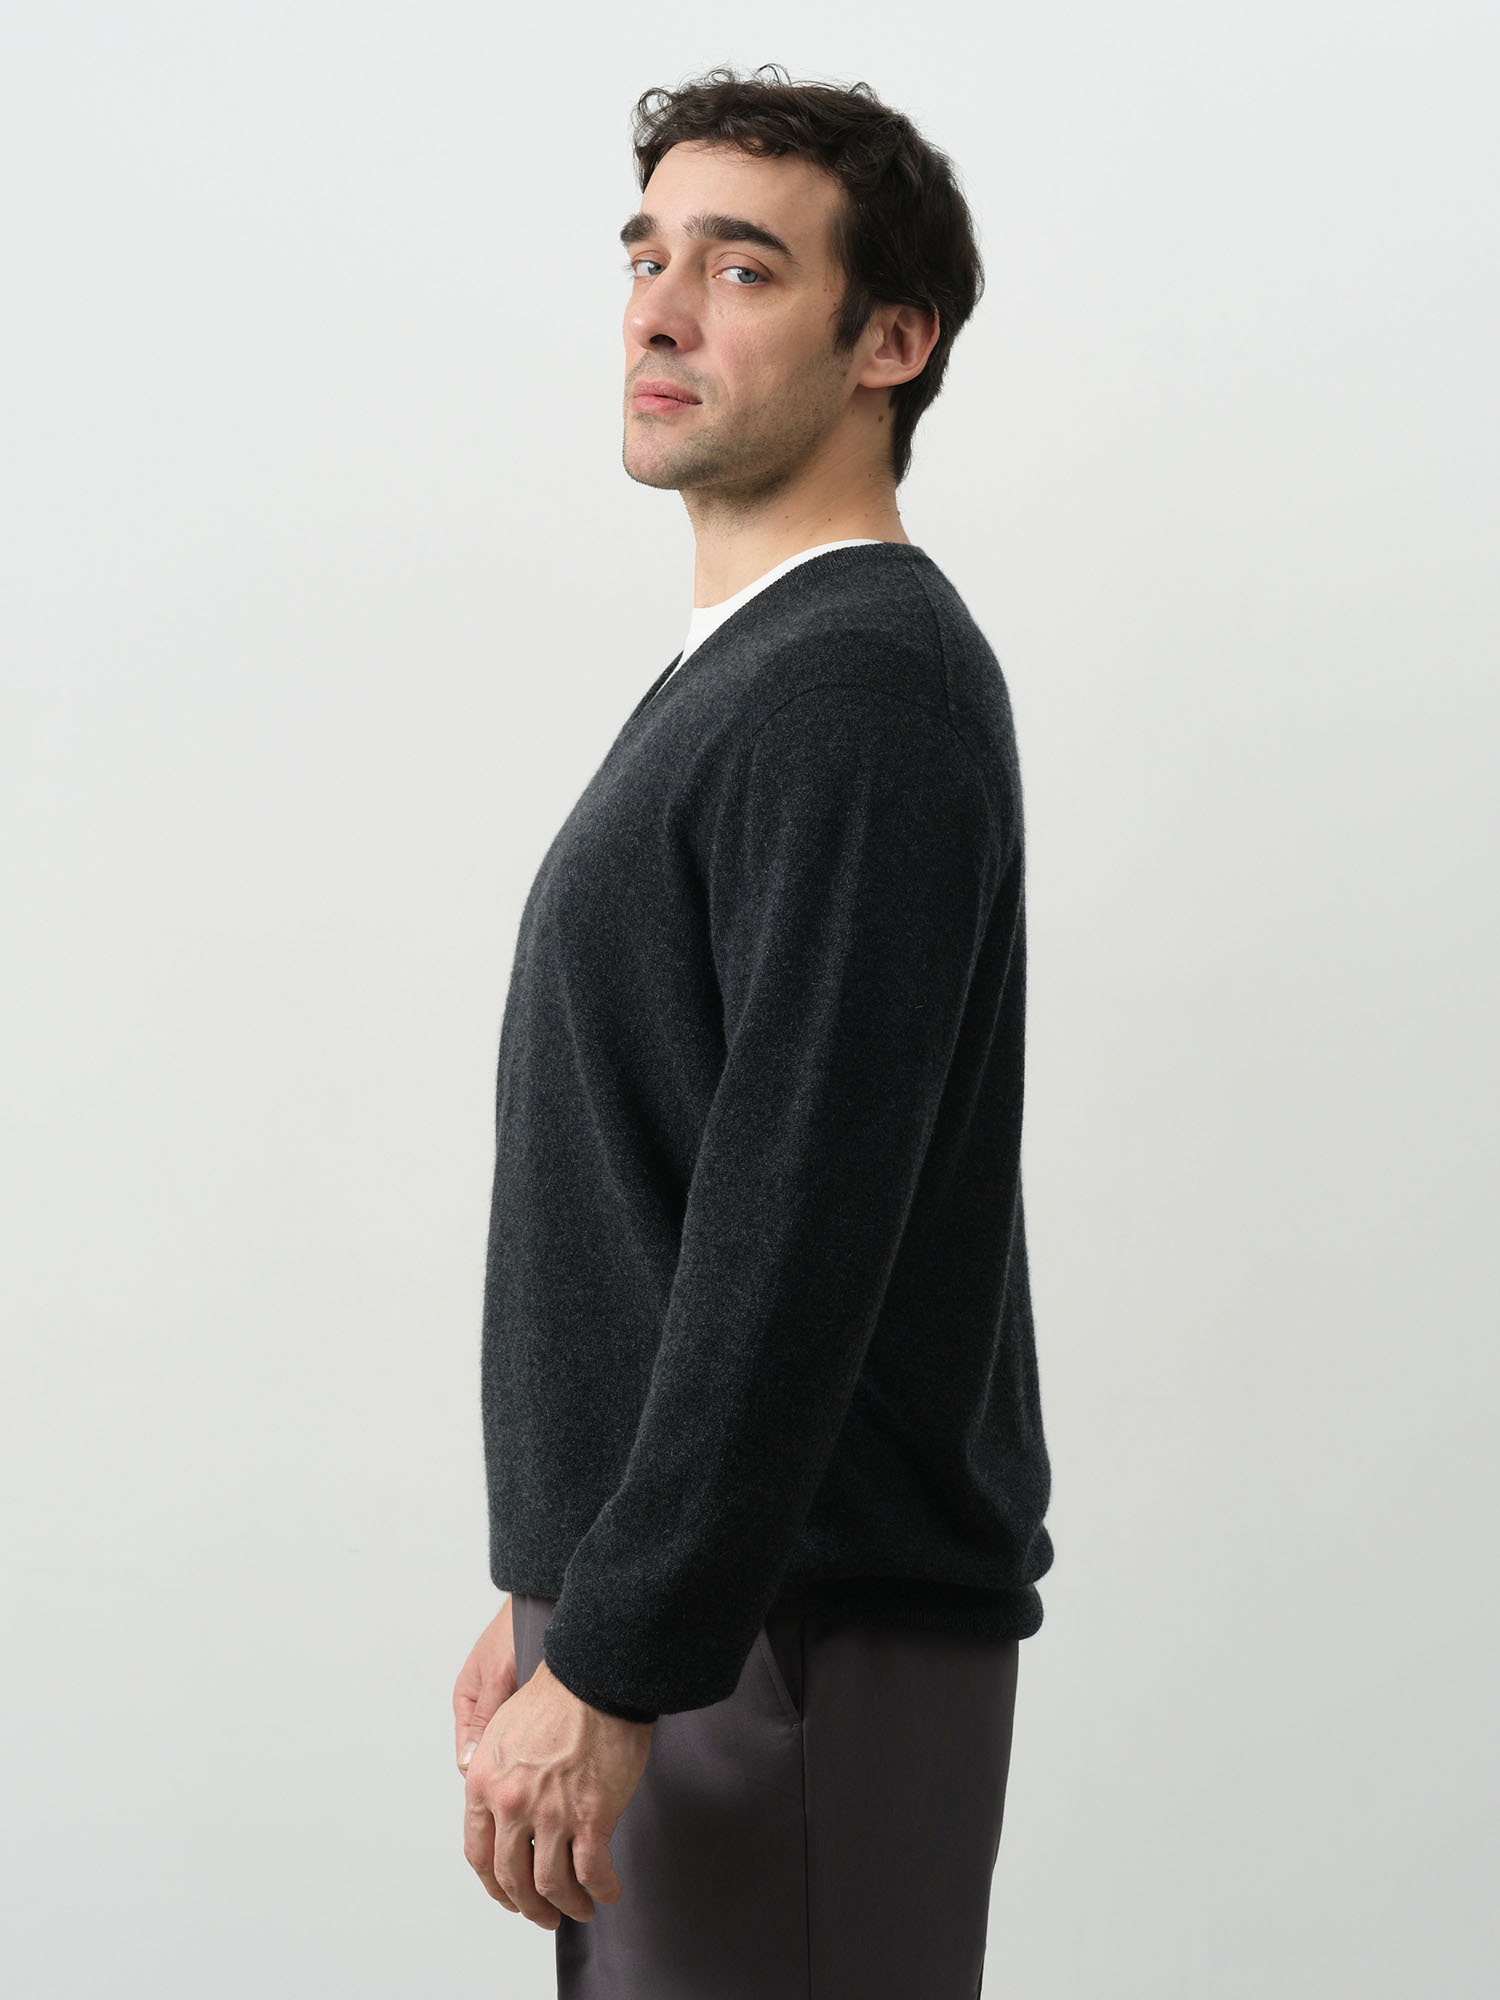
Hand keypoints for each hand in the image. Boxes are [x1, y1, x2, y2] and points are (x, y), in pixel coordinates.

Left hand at [454, 1601, 653, 1928]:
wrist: (595, 1677)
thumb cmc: (555, 1695)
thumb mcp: (503, 1730)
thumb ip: (494, 1774)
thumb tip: (498, 1810)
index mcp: (484, 1783)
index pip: (479, 1853)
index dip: (494, 1883)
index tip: (508, 1893)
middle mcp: (511, 1805)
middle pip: (512, 1877)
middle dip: (528, 1905)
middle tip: (543, 1915)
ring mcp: (551, 1814)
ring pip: (551, 1884)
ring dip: (565, 1906)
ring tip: (578, 1910)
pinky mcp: (592, 1817)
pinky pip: (592, 1872)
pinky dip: (600, 1890)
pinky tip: (607, 1893)